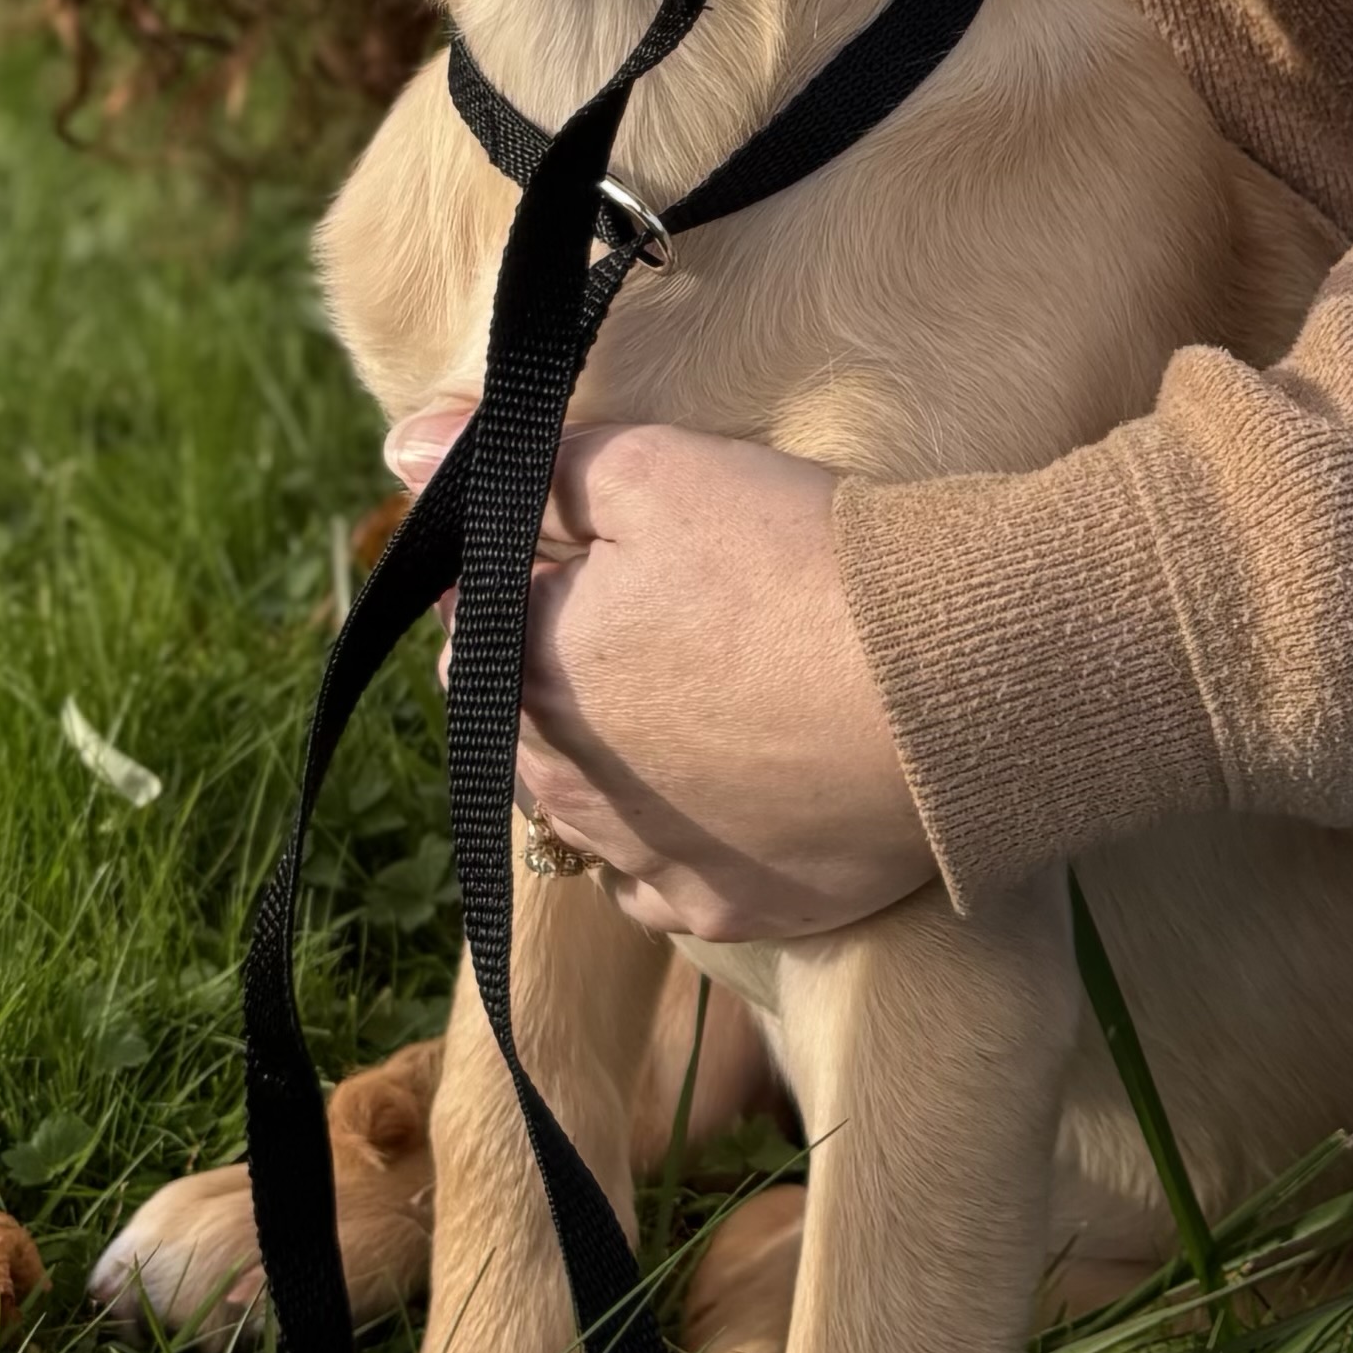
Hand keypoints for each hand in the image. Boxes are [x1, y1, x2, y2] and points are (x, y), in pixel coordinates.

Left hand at [384, 408, 938, 943]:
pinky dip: (675, 843)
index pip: (475, 624)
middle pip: (517, 726)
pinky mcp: (723, 908)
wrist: (946, 680)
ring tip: (700, 703)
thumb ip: (528, 465)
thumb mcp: (659, 470)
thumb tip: (406, 445)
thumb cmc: (799, 562)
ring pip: (582, 811)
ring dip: (610, 762)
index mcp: (526, 673)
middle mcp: (563, 786)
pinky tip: (723, 795)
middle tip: (657, 624)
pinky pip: (660, 884)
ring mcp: (642, 859)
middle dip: (555, 676)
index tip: (603, 559)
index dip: (533, 583)